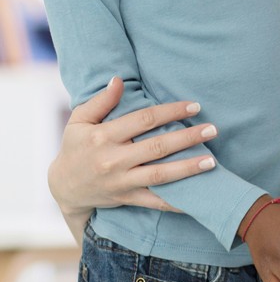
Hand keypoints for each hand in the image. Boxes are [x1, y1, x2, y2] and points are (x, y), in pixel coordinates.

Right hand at [48, 76, 217, 234]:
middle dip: (188, 137)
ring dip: (188, 168)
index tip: (194, 106)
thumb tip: (118, 80)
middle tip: (212, 129)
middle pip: (157, 147)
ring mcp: (121, 182)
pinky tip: (198, 197)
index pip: (144, 120)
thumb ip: (100, 101)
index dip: (171, 111)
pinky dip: (177, 202)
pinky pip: (155, 201)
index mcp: (103, 136)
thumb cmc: (76, 146)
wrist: (64, 186)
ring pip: (160, 175)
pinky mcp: (127, 198)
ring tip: (212, 161)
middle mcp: (113, 160)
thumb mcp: (79, 120)